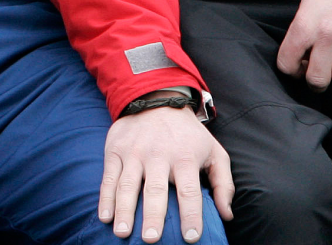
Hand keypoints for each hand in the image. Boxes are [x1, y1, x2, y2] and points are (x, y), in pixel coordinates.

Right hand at [102, 101, 232, 241]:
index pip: (189, 191)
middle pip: (155, 190)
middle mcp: (158, 155)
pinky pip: (108, 177)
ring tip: (123, 234)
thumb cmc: (188, 136)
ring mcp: (134, 152)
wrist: (156, 100)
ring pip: (128, 185)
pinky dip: (105, 198)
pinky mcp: (115, 150)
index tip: (191, 237)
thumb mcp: (214, 153)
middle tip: (151, 239)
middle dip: (153, 216)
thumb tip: (226, 216)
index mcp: (185, 158)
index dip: (191, 215)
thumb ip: (224, 185)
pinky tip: (105, 217)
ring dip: (124, 211)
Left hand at [277, 0, 331, 90]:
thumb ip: (302, 29)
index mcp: (305, 23)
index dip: (290, 69)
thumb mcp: (308, 1)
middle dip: (315, 81)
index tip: (297, 66)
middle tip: (318, 73)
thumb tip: (300, 58)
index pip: (287, 63)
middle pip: (317, 79)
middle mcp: (327, 33)